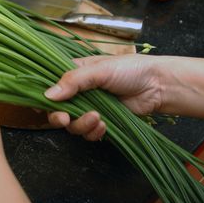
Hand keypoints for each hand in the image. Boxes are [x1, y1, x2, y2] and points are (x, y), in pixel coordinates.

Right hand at [44, 54, 161, 140]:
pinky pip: (88, 133)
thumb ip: (73, 81)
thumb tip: (48, 95)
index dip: (46, 99)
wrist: (157, 86)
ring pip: (73, 124)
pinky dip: (93, 132)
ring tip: (98, 119)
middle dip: (60, 117)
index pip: (50, 87)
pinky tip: (104, 126)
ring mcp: (89, 108)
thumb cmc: (130, 70)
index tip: (50, 106)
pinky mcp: (101, 121)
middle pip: (57, 110)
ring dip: (81, 125)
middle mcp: (78, 92)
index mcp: (74, 73)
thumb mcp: (99, 70)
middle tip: (66, 119)